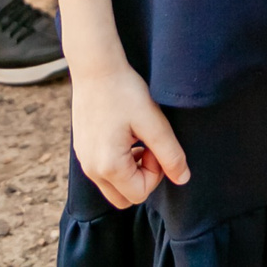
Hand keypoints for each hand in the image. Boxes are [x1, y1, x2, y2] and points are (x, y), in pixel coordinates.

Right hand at [70, 61, 187, 209]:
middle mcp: (91, 170)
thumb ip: (170, 154)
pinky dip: (119, 163)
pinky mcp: (83, 151)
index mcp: (108, 167)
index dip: (156, 171)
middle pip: (125, 198)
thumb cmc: (124, 91)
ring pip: (114, 187)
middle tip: (148, 145)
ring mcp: (84, 161)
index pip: (141, 194)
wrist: (95, 68)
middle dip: (143, 177)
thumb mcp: (153, 122)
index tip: (155, 143)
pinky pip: (103, 172)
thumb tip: (183, 179)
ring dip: (131, 171)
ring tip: (138, 138)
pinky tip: (125, 135)